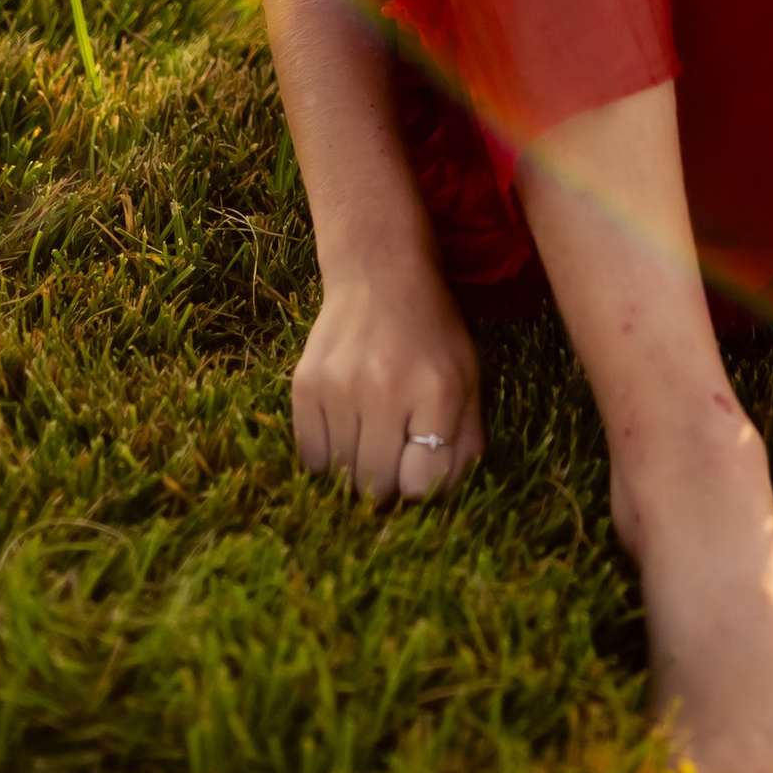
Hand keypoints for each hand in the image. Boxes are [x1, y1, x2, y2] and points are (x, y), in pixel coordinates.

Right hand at [291, 257, 483, 507]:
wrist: (378, 274)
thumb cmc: (431, 333)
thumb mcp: (467, 378)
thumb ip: (464, 441)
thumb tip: (441, 498)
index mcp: (438, 391)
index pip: (422, 484)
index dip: (423, 485)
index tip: (420, 468)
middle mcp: (387, 390)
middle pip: (378, 487)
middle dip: (388, 486)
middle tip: (393, 460)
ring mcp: (340, 388)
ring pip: (342, 476)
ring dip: (356, 470)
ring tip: (369, 438)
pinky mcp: (305, 386)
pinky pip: (310, 457)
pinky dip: (327, 457)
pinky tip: (343, 431)